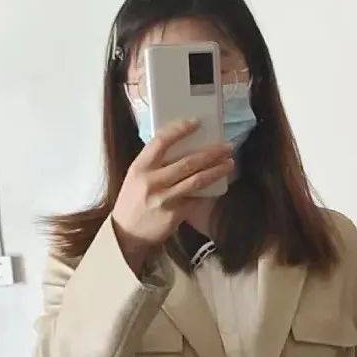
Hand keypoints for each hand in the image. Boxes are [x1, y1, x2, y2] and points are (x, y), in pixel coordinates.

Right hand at [112, 118, 234, 272]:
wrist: (127, 234)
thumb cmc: (134, 200)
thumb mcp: (136, 176)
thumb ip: (154, 162)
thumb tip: (182, 145)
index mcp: (140, 167)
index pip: (161, 141)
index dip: (180, 129)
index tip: (196, 122)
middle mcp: (152, 181)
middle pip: (187, 162)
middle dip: (211, 153)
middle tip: (227, 146)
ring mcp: (165, 199)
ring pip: (197, 181)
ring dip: (216, 171)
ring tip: (229, 163)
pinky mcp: (175, 215)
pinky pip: (196, 199)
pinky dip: (208, 191)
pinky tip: (218, 185)